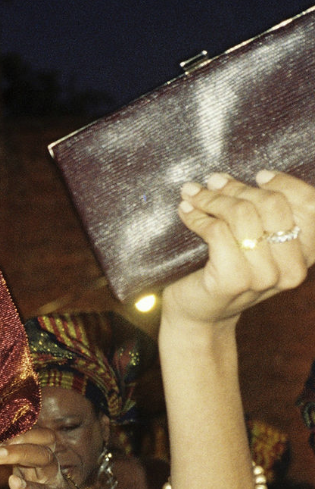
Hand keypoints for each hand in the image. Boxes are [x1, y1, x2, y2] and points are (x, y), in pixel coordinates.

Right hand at [0, 429, 79, 488]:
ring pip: (46, 440)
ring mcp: (51, 459)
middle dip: (20, 453)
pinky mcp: (45, 446)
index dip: (28, 488)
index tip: (12, 481)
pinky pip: (39, 432)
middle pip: (45, 458)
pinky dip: (20, 430)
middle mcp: (54, 477)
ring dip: (21, 437)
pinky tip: (2, 433)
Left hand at [165, 170, 314, 324]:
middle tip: (212, 182)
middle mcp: (292, 269)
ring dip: (212, 199)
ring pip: (243, 214)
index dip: (285, 183)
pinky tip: (186, 213)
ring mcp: (264, 278)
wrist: (199, 314)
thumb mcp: (258, 244)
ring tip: (193, 194)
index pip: (311, 206)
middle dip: (237, 187)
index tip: (259, 175)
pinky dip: (198, 217)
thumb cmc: (227, 270)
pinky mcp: (233, 281)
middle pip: (272, 204)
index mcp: (306, 255)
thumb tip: (256, 175)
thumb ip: (268, 217)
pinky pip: (217, 231)